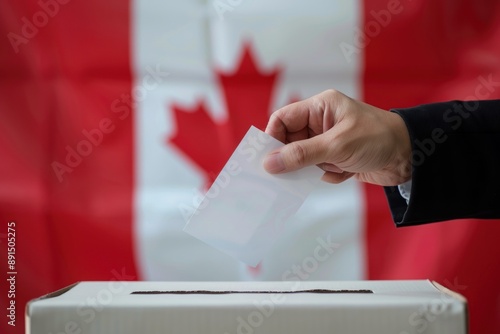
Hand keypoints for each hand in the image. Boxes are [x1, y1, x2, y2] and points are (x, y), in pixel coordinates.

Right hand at [263, 89, 411, 185]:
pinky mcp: (336, 158)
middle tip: (289, 174)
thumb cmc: (378, 139)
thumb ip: (301, 155)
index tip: (267, 158)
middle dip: (293, 158)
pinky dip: (329, 174)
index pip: (283, 119)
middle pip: (290, 141)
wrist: (411, 157)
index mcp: (320, 107)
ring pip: (304, 158)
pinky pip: (319, 170)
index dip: (272, 137)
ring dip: (315, 168)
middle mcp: (321, 122)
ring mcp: (328, 141)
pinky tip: (346, 171)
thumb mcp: (337, 146)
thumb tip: (270, 163)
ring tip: (333, 168)